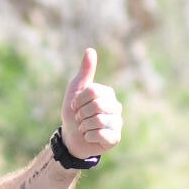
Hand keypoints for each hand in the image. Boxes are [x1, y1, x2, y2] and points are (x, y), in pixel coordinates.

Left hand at [62, 42, 122, 158]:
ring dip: (84, 125)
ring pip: (99, 120)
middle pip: (97, 105)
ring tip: (84, 127)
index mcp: (108, 93)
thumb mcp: (76, 89)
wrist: (71, 136)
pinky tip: (89, 136)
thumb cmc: (74, 112)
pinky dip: (88, 136)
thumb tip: (90, 50)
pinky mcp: (115, 138)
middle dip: (81, 113)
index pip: (93, 91)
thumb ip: (85, 71)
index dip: (79, 100)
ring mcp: (117, 123)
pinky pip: (100, 134)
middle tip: (80, 118)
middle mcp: (116, 107)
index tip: (75, 106)